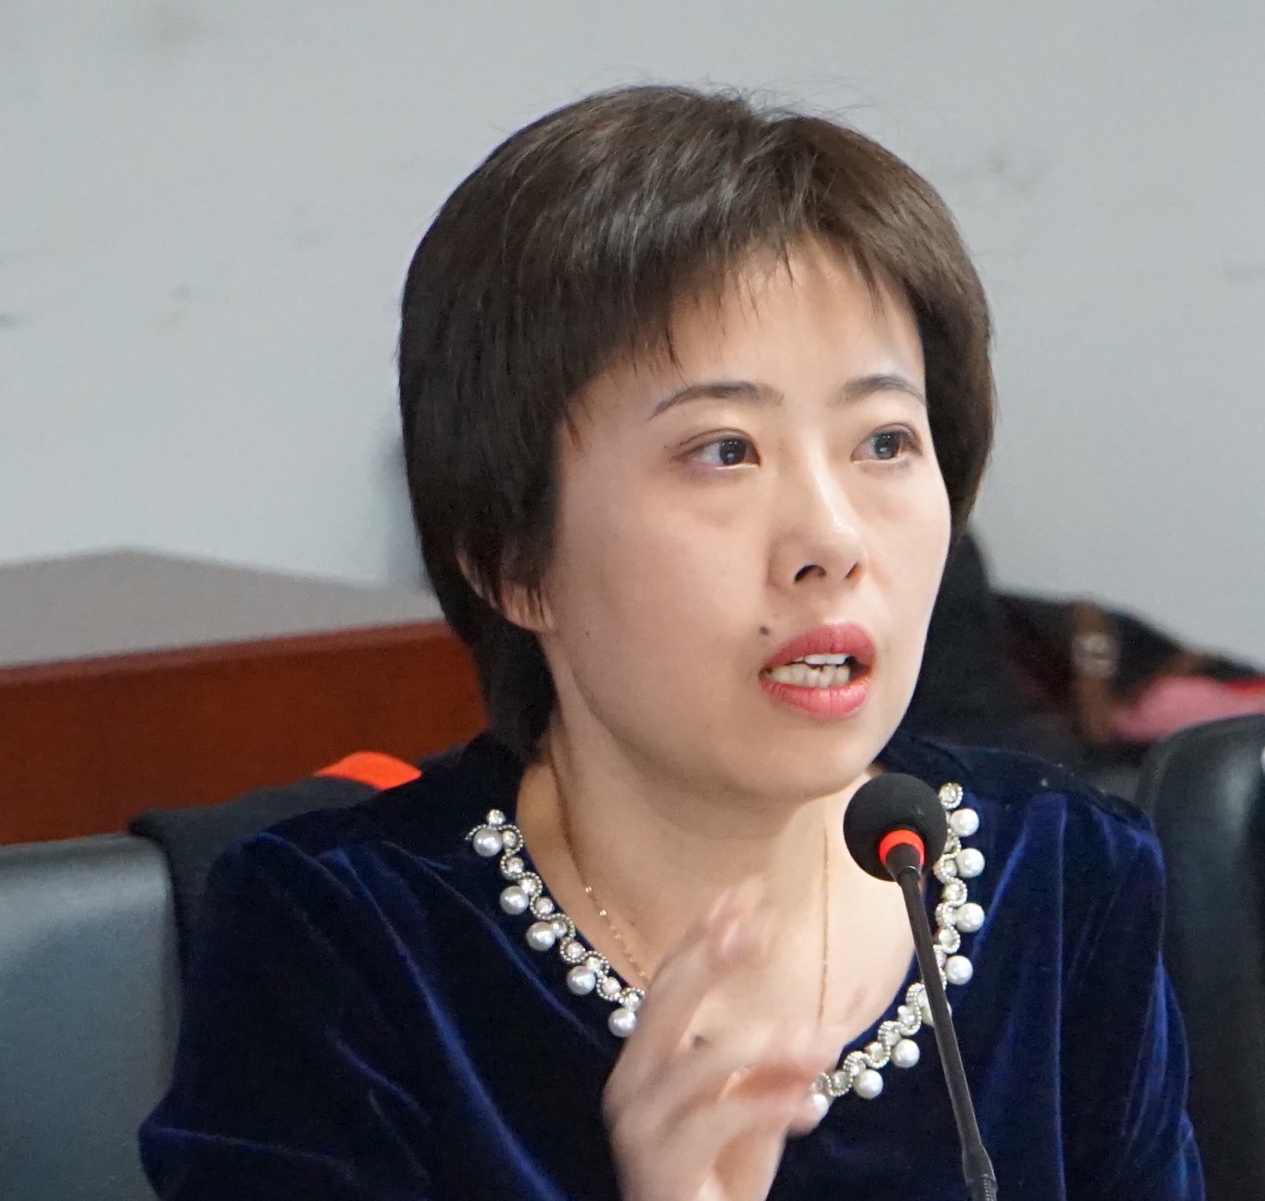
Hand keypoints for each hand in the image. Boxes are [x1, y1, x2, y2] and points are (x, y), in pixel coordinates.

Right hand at [602, 883, 838, 1200]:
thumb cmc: (718, 1175)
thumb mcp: (758, 1109)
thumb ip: (780, 1067)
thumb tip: (827, 1026)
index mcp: (646, 1060)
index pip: (669, 981)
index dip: (703, 936)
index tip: (741, 894)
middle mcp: (631, 1082)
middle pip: (668, 1001)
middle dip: (714, 957)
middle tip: (756, 924)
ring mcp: (640, 1122)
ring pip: (703, 1062)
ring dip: (769, 1047)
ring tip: (822, 1047)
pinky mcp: (661, 1163)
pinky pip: (720, 1119)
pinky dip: (770, 1106)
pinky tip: (812, 1107)